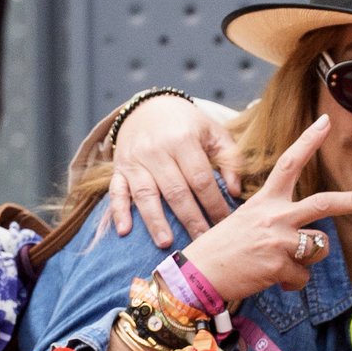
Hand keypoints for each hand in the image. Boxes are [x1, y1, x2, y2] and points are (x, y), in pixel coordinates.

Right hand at [110, 94, 243, 246]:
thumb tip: (235, 192)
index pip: (201, 179)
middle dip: (190, 220)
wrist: (149, 107)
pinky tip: (125, 231)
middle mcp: (156, 150)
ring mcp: (134, 160)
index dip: (214, 204)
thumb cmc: (189, 126)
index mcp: (183, 140)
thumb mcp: (214, 133)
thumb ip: (230, 159)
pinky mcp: (119, 168)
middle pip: (175, 191)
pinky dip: (118, 211)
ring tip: (166, 244)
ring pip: (145, 194)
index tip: (225, 224)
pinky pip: (116, 191)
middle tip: (202, 243)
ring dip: (155, 221)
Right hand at [183, 115, 351, 302]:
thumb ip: (277, 222)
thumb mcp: (246, 223)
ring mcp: (278, 239)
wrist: (197, 275)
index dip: (307, 141)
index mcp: (264, 201)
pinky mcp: (279, 264)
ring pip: (320, 246)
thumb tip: (306, 239)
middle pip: (324, 203)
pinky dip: (291, 283)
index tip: (325, 122)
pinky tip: (270, 279)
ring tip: (281, 263)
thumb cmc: (222, 250)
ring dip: (308, 260)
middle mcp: (274, 215)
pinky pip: (302, 278)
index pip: (288, 163)